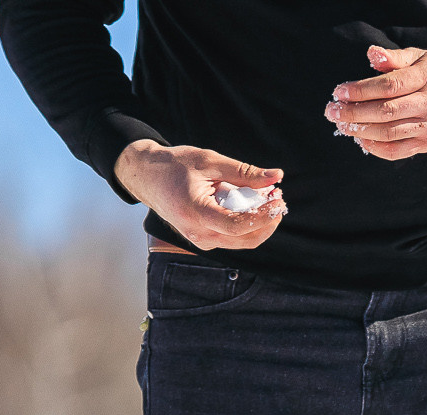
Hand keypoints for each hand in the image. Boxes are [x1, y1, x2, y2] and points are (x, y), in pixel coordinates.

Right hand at [113, 142, 285, 250]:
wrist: (147, 178)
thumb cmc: (175, 165)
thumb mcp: (208, 161)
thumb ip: (243, 171)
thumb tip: (277, 176)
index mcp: (195, 213)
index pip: (237, 226)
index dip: (263, 215)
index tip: (278, 199)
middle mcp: (199, 234)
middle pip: (246, 237)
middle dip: (268, 219)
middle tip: (277, 196)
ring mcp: (202, 241)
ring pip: (244, 241)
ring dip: (262, 223)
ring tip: (268, 199)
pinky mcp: (206, 240)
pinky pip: (236, 238)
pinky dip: (249, 224)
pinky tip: (253, 205)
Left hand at [326, 46, 426, 159]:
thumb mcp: (422, 58)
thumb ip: (395, 58)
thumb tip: (372, 55)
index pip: (389, 86)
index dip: (360, 90)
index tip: (339, 92)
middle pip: (386, 112)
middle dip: (354, 113)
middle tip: (332, 111)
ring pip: (389, 133)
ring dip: (360, 130)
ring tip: (343, 125)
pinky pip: (398, 151)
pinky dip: (376, 148)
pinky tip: (362, 139)